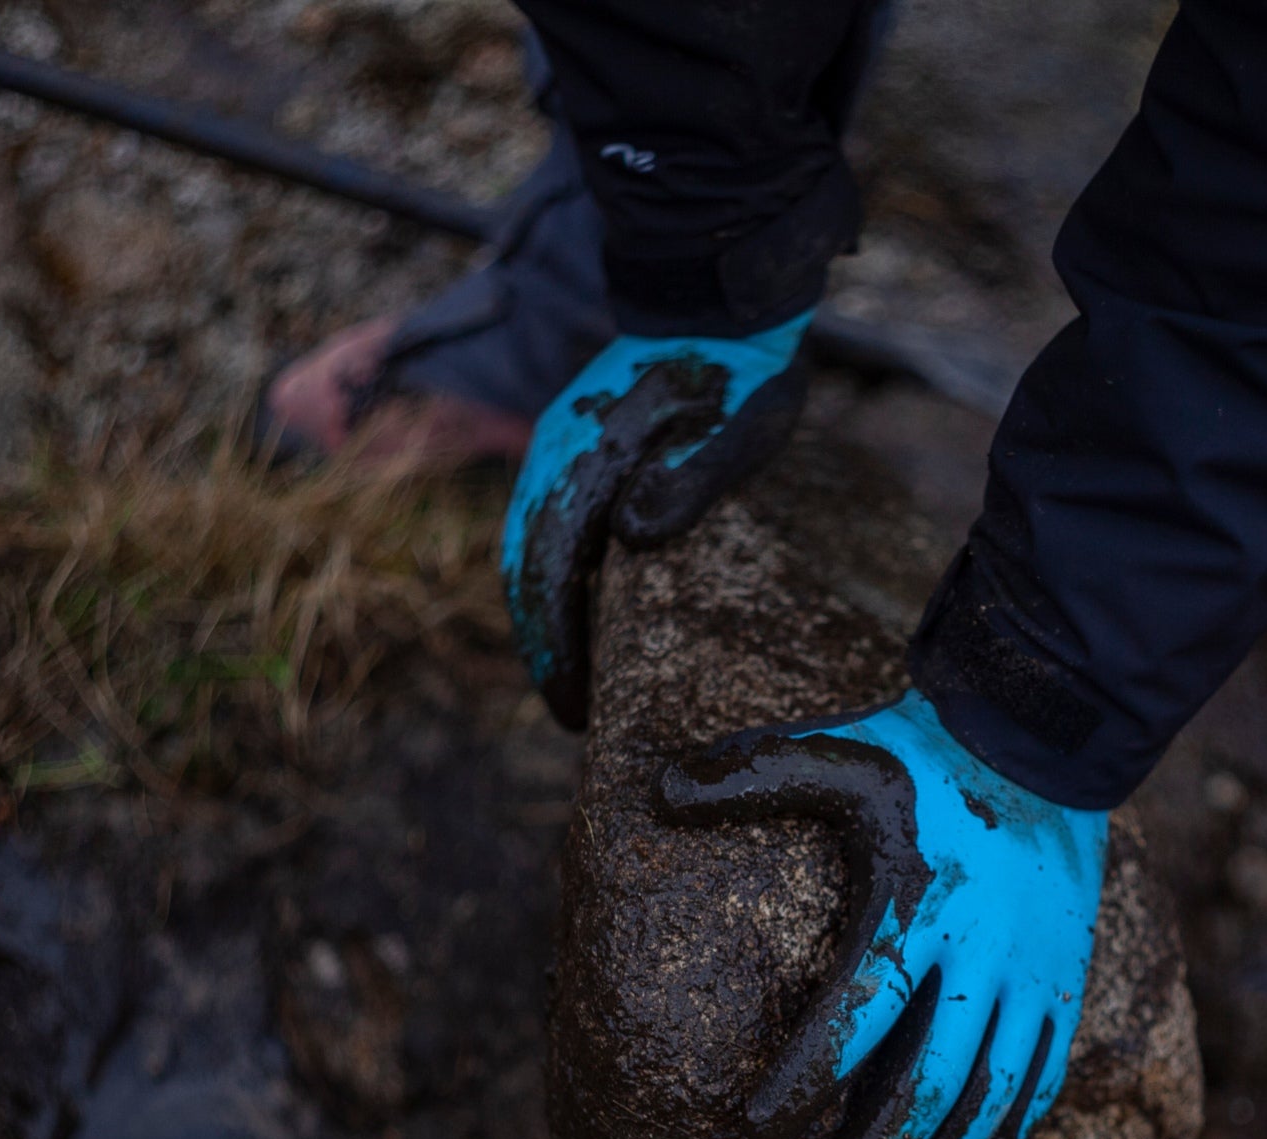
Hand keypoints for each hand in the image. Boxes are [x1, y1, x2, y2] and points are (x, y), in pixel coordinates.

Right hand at [502, 314, 811, 727]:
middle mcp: (559, 458)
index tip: (573, 708)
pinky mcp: (577, 446)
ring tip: (567, 675)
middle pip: (526, 568)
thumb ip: (689, 481)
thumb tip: (629, 535)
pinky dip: (550, 576)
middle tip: (569, 711)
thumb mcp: (737, 431)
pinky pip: (546, 523)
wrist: (718, 299)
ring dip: (541, 613)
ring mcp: (562, 450)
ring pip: (529, 547)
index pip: (549, 570)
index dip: (556, 646)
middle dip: (543, 644)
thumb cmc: (740, 373)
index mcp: (590, 462)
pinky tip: (577, 608)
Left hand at [657, 689, 1107, 1138]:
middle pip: (930, 1082)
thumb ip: (748, 773)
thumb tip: (657, 792)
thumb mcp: (836, 753)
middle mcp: (983, 951)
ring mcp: (1032, 975)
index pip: (860, 1010)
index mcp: (918, 903)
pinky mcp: (1064, 985)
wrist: (1045, 741)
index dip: (809, 1079)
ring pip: (989, 1098)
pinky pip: (1038, 1084)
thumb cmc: (920, 756)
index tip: (759, 1131)